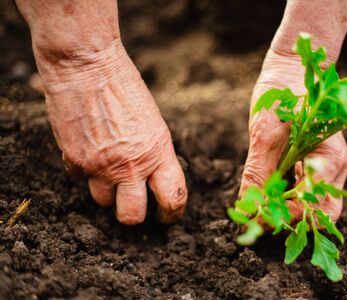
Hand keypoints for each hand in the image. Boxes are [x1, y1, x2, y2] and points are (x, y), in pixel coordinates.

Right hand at [38, 40, 186, 224]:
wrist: (87, 66)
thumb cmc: (124, 87)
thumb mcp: (152, 122)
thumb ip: (153, 153)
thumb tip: (151, 178)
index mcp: (158, 153)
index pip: (173, 198)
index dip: (172, 213)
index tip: (169, 217)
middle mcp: (130, 166)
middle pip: (132, 215)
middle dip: (134, 214)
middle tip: (134, 206)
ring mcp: (100, 166)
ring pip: (102, 201)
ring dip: (106, 190)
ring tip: (108, 168)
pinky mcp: (74, 160)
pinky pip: (80, 179)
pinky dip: (85, 171)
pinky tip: (88, 150)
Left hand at [240, 49, 346, 222]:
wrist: (290, 68)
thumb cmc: (283, 92)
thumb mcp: (266, 131)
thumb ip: (259, 171)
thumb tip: (247, 208)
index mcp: (330, 159)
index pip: (319, 208)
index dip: (290, 219)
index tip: (259, 218)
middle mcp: (332, 167)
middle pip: (320, 212)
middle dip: (291, 221)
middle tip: (259, 220)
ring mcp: (323, 164)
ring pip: (311, 203)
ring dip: (285, 210)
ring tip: (258, 208)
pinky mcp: (311, 161)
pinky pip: (301, 188)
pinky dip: (284, 196)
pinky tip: (264, 193)